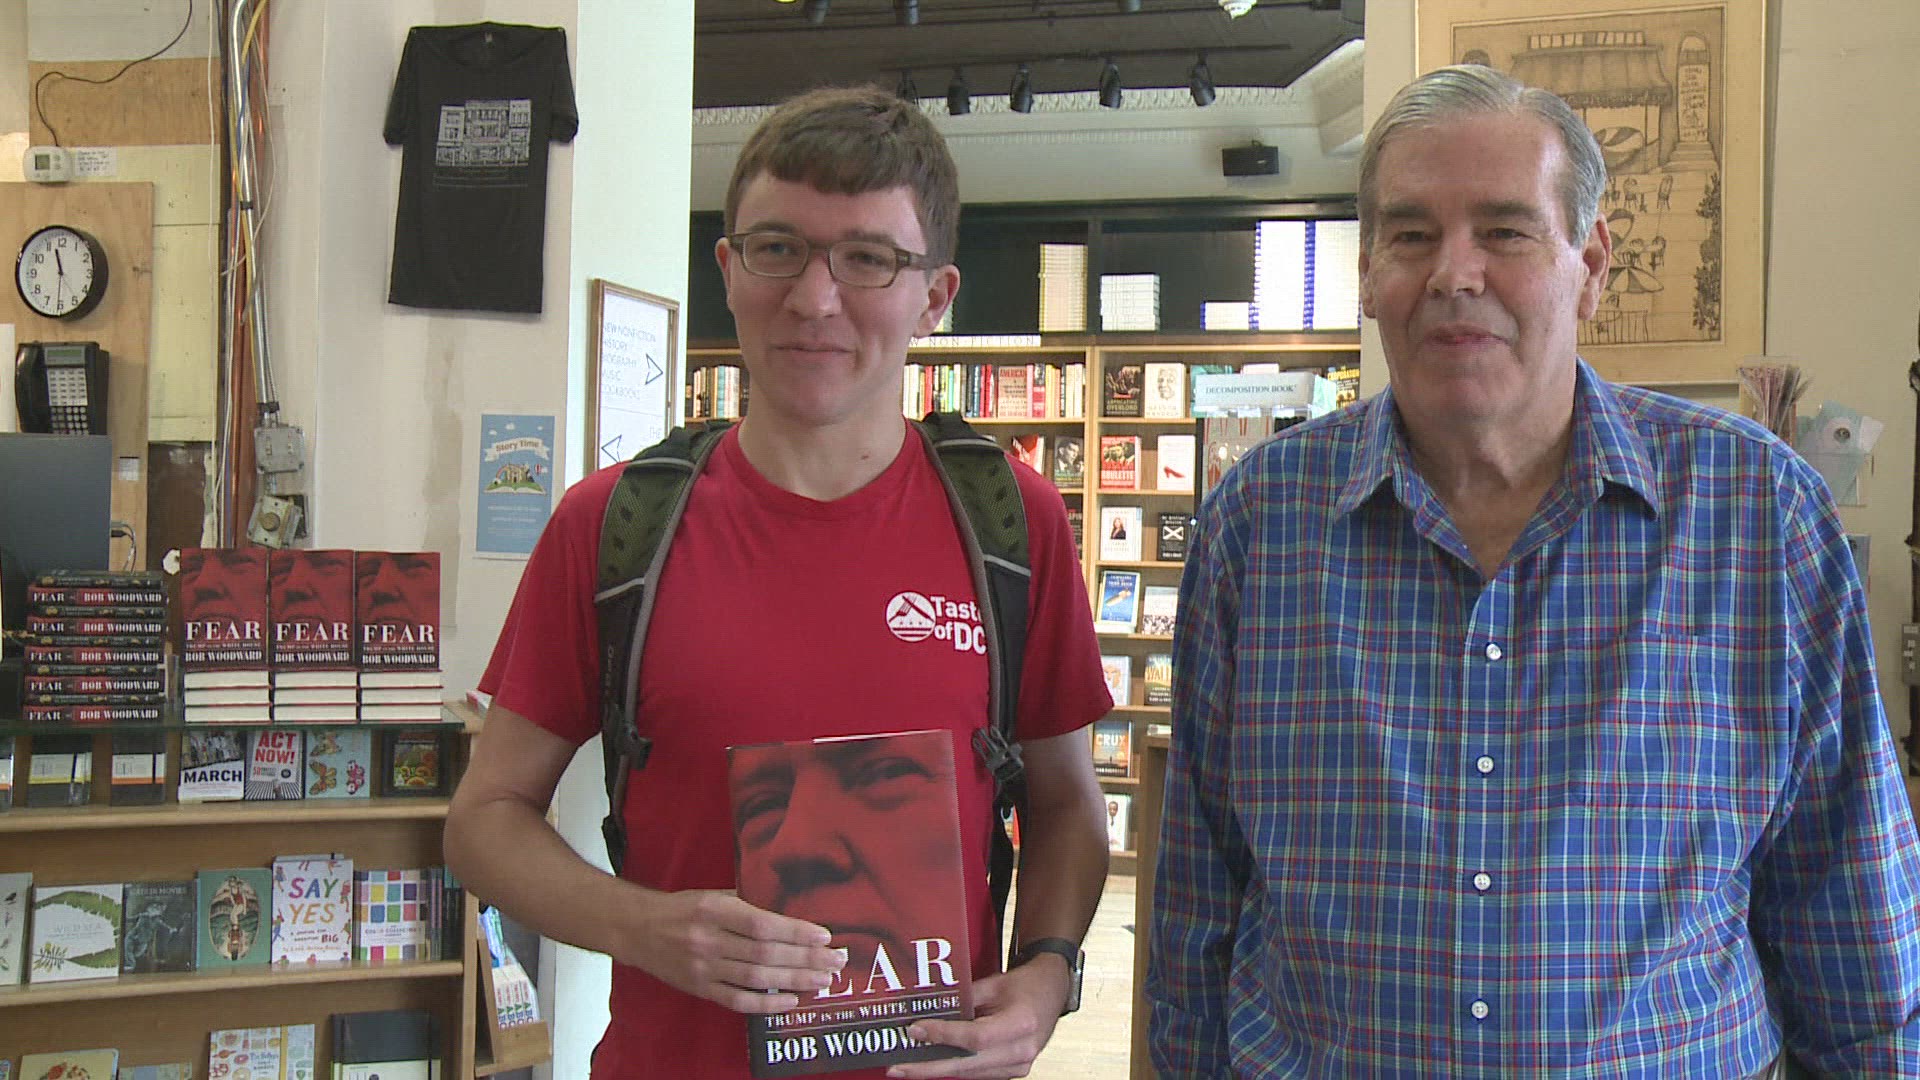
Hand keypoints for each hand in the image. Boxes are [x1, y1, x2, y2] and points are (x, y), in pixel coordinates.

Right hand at [620, 887, 845, 1013]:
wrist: (637, 930)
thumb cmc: (682, 908)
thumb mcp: (713, 894)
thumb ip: (748, 903)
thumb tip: (790, 913)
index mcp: (714, 909)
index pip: (763, 925)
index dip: (796, 932)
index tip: (824, 935)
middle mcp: (708, 939)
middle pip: (765, 954)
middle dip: (806, 959)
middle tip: (837, 961)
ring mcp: (703, 968)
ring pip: (756, 979)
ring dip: (795, 981)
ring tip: (823, 980)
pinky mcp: (699, 989)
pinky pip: (737, 1001)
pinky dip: (766, 1004)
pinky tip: (791, 1001)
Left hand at [885, 960, 1069, 1078]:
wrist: (1052, 991)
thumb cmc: (1026, 984)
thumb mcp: (994, 983)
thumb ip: (964, 999)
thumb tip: (929, 1011)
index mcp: (1021, 1023)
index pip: (975, 1037)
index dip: (943, 1036)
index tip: (915, 1031)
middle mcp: (1022, 1049)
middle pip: (968, 1064)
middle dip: (929, 1067)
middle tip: (899, 1067)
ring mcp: (1020, 1064)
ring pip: (970, 1073)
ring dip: (938, 1070)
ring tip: (908, 1067)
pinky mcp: (1014, 1071)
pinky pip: (979, 1074)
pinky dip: (956, 1069)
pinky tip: (934, 1064)